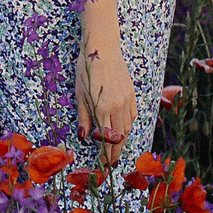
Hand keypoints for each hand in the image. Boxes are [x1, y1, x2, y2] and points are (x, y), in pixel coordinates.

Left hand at [76, 40, 138, 168]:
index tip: (103, 164)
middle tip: (111, 164)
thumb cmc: (87, 70)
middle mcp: (117, 107)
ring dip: (122, 142)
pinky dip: (128, 126)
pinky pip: (132, 116)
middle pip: (119, 137)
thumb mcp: (80, 94)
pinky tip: (123, 131)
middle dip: (115, 153)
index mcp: (102, 108)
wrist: (103, 48)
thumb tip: (84, 137)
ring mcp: (127, 100)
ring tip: (117, 151)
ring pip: (127, 128)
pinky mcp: (132, 94)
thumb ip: (84, 117)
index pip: (105, 139)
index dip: (104, 154)